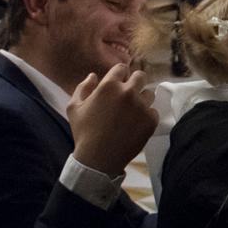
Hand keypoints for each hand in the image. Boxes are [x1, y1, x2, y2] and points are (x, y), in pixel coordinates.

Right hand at [66, 61, 155, 177]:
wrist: (98, 159)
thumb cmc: (84, 133)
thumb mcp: (74, 108)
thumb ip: (83, 88)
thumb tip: (93, 75)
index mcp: (109, 86)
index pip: (122, 68)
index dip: (120, 75)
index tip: (118, 83)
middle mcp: (128, 92)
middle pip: (141, 76)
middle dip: (135, 83)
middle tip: (128, 95)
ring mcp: (142, 107)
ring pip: (149, 93)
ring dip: (142, 99)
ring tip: (131, 111)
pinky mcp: (151, 120)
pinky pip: (153, 111)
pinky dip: (146, 115)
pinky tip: (135, 124)